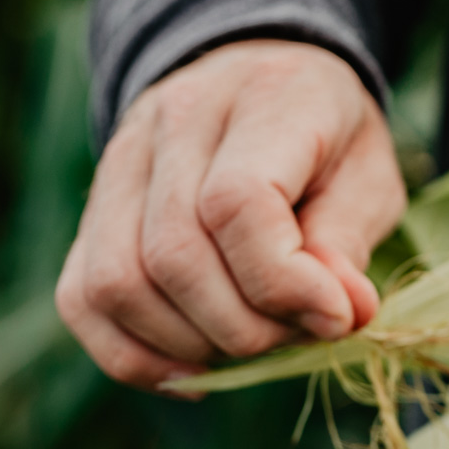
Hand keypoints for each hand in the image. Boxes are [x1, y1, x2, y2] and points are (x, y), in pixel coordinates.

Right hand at [56, 40, 405, 390]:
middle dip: (243, 327)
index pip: (236, 203)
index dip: (283, 281)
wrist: (260, 79)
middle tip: (297, 333)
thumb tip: (341, 316)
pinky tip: (196, 368)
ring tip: (253, 344)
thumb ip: (348, 243)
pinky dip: (135, 356)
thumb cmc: (327, 140)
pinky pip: (81, 300)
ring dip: (190, 346)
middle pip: (174, 255)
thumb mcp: (367, 177)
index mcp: (261, 97)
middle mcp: (175, 119)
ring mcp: (119, 161)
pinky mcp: (91, 209)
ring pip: (118, 284)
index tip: (335, 318)